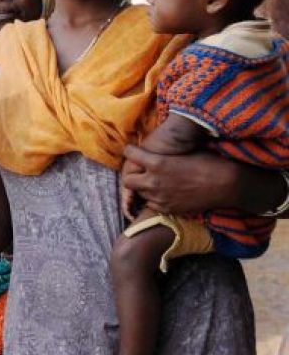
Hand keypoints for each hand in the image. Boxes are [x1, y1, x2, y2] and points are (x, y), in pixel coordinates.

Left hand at [121, 145, 237, 214]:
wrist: (226, 184)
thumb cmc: (208, 162)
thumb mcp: (182, 152)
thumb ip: (163, 153)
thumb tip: (154, 146)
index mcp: (157, 162)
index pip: (130, 154)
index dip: (131, 151)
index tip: (132, 151)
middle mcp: (153, 181)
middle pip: (127, 180)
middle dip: (132, 175)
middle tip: (140, 171)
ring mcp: (159, 197)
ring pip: (139, 193)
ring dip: (143, 187)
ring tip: (154, 182)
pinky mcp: (167, 208)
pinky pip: (151, 204)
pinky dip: (154, 199)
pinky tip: (164, 193)